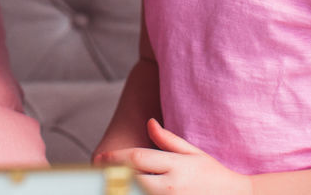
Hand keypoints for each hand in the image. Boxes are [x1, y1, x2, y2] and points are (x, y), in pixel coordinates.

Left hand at [98, 119, 250, 194]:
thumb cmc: (213, 174)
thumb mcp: (193, 153)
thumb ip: (168, 140)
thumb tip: (149, 123)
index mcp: (175, 166)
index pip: (137, 159)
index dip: (115, 157)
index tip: (100, 157)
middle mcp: (171, 186)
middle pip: (132, 180)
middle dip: (113, 176)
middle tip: (98, 172)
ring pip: (138, 193)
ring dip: (122, 188)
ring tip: (109, 183)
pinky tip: (127, 191)